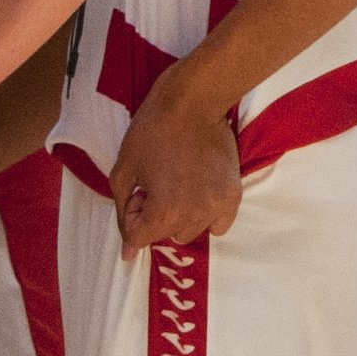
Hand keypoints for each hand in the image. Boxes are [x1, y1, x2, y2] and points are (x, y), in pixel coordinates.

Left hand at [106, 75, 242, 252]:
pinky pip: (218, 224)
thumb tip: (128, 253)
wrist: (193, 102)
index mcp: (164, 212)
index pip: (139, 239)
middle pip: (166, 235)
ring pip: (192, 231)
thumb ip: (123, 212)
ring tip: (177, 184)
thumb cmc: (152, 131)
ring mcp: (217, 207)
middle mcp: (194, 216)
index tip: (137, 192)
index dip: (132, 214)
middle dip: (155, 215)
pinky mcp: (233, 195)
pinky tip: (197, 190)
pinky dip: (206, 215)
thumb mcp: (123, 171)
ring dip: (179, 216)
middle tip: (155, 184)